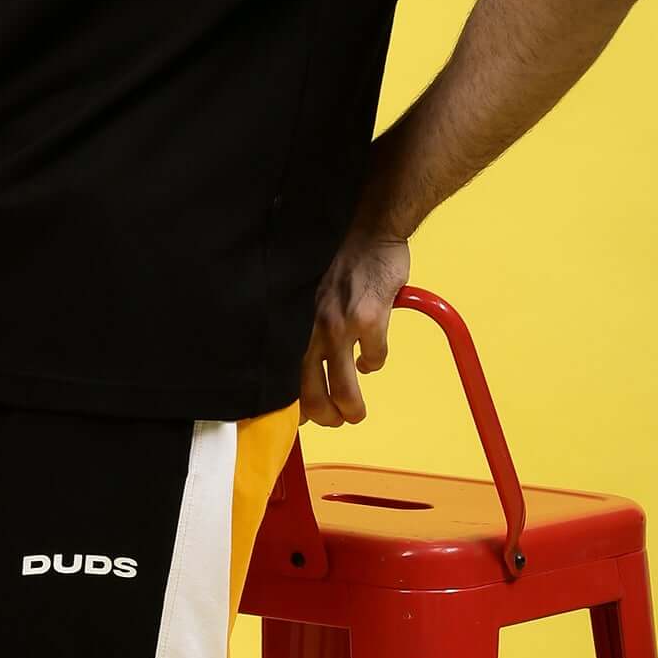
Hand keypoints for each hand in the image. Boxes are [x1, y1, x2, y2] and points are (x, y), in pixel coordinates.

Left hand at [298, 227, 410, 426]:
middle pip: (310, 393)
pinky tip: (371, 360)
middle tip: (337, 421)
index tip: (301, 419)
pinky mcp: (369, 320)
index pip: (284, 376)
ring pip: (342, 388)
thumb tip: (310, 363)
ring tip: (356, 413)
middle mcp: (312, 330)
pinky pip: (373, 359)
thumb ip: (309, 330)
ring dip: (352, 408)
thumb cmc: (341, 269)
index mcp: (296, 326)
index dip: (292, 406)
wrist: (371, 235)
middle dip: (325, 417)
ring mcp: (340, 326)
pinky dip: (373, 364)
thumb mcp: (313, 302)